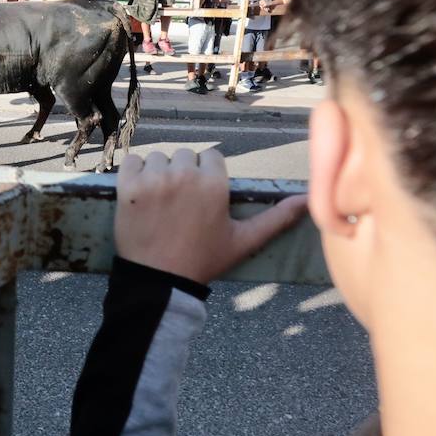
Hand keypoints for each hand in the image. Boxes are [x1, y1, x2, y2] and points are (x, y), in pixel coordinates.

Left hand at [114, 149, 308, 283]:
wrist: (160, 280)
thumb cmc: (204, 260)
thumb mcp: (245, 240)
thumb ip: (277, 217)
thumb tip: (308, 200)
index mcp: (214, 183)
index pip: (212, 157)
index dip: (207, 176)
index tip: (202, 197)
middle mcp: (184, 174)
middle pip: (185, 155)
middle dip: (184, 173)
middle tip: (181, 203)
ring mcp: (153, 179)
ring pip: (159, 156)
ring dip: (159, 172)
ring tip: (161, 200)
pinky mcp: (127, 186)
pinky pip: (131, 161)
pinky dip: (134, 172)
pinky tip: (141, 194)